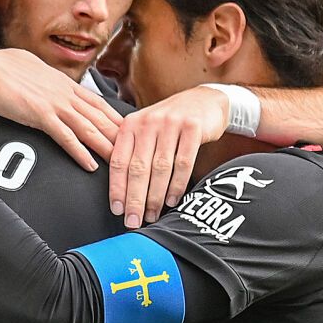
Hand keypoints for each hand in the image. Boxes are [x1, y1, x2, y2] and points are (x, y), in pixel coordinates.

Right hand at [0, 48, 120, 174]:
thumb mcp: (32, 69)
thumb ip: (45, 80)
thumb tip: (48, 82)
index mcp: (63, 82)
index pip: (97, 103)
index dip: (115, 119)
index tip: (129, 132)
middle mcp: (64, 92)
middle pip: (100, 118)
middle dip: (120, 137)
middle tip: (137, 154)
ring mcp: (54, 103)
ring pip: (89, 128)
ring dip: (108, 148)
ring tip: (123, 165)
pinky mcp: (39, 114)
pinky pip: (66, 137)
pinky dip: (80, 152)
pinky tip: (90, 165)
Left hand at [109, 86, 232, 227]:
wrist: (205, 101)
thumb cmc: (171, 122)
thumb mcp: (147, 130)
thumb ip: (132, 151)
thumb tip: (120, 190)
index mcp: (131, 124)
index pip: (119, 161)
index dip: (117, 188)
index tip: (117, 210)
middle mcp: (148, 122)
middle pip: (139, 168)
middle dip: (135, 199)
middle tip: (133, 221)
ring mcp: (171, 124)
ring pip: (161, 168)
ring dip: (155, 196)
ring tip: (152, 215)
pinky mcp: (193, 128)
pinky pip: (183, 163)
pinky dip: (177, 185)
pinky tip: (172, 200)